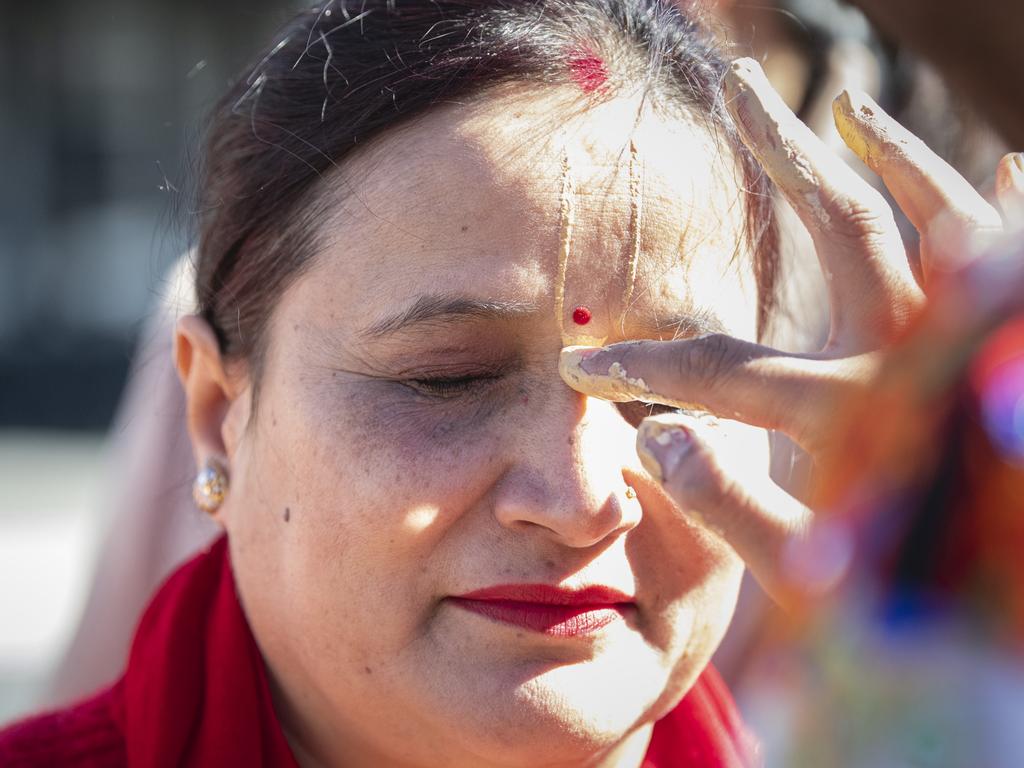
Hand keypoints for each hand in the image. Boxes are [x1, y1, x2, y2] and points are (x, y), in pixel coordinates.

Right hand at [559, 58, 1023, 606]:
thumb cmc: (928, 603)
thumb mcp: (816, 579)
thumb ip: (734, 509)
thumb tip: (655, 441)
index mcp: (852, 417)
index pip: (718, 371)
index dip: (639, 368)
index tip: (582, 367)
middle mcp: (918, 354)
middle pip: (841, 225)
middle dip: (777, 151)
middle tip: (737, 87)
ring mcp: (978, 340)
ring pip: (935, 211)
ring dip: (887, 150)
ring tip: (844, 105)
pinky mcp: (1010, 345)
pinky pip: (1013, 248)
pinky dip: (1004, 200)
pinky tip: (1006, 158)